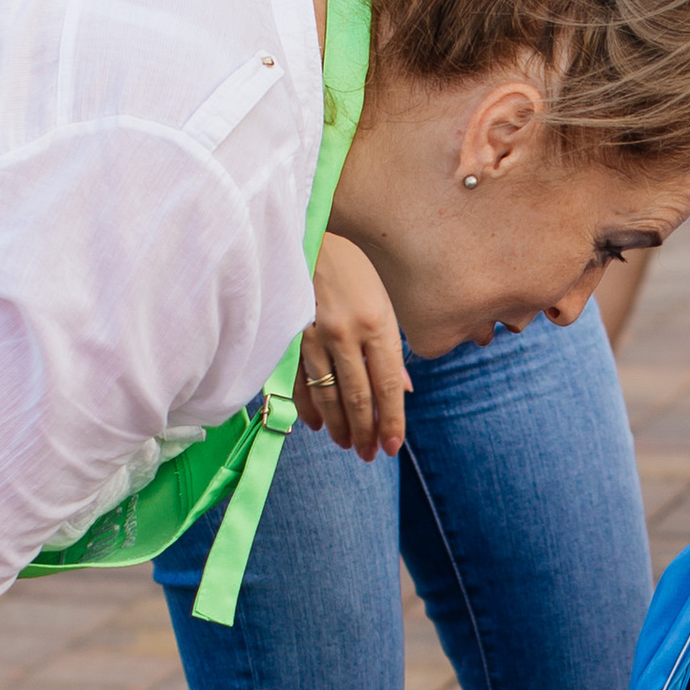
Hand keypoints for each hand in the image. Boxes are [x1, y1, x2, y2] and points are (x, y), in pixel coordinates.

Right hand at [297, 233, 406, 455]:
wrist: (302, 235)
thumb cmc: (350, 268)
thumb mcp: (381, 298)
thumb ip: (390, 347)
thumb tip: (403, 390)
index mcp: (376, 322)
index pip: (389, 384)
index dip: (392, 420)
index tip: (393, 446)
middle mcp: (346, 333)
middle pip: (358, 397)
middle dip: (366, 432)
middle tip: (370, 454)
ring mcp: (312, 337)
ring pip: (327, 396)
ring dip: (338, 427)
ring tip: (347, 444)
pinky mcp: (287, 337)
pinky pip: (297, 384)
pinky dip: (307, 408)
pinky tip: (316, 424)